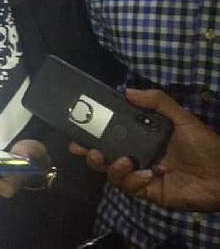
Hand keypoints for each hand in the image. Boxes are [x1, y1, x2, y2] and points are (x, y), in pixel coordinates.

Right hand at [69, 89, 219, 210]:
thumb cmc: (205, 145)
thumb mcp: (182, 118)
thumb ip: (157, 102)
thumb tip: (127, 91)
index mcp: (142, 138)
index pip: (111, 135)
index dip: (93, 134)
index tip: (78, 130)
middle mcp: (138, 156)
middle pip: (104, 157)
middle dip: (90, 154)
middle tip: (84, 150)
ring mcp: (141, 175)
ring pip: (112, 174)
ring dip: (112, 168)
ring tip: (122, 161)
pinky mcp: (148, 192)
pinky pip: (131, 187)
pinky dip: (134, 180)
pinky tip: (149, 173)